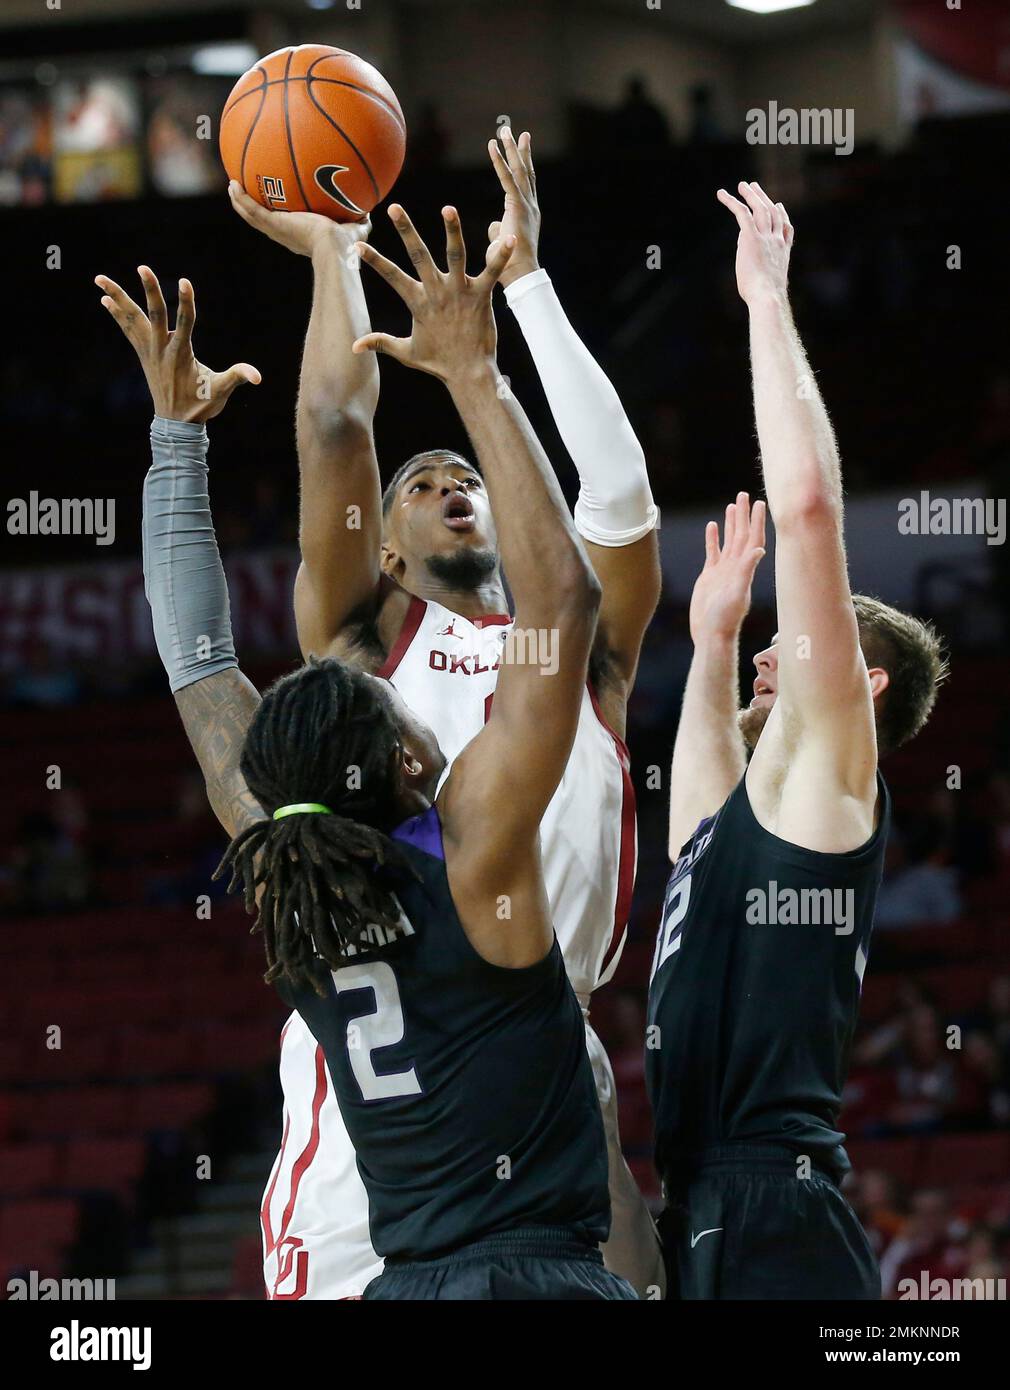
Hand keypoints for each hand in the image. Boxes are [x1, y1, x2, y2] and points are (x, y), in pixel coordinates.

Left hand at [95, 267, 259, 422]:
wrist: (175, 425)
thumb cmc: (201, 406)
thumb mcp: (221, 392)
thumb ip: (237, 377)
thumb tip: (257, 377)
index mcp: (181, 355)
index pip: (185, 323)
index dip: (186, 303)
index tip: (184, 282)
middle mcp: (161, 350)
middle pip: (154, 314)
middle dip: (149, 290)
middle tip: (142, 267)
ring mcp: (149, 352)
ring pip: (132, 319)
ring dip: (117, 297)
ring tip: (99, 278)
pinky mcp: (143, 355)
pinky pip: (128, 330)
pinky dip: (118, 315)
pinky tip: (105, 300)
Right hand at [228, 180, 369, 259]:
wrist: (335, 250)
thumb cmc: (347, 246)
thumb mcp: (356, 228)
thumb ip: (361, 219)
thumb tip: (370, 211)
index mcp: (300, 236)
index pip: (285, 226)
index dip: (278, 217)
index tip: (275, 206)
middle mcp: (285, 235)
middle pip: (263, 220)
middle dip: (254, 207)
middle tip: (245, 192)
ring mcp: (277, 231)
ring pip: (252, 216)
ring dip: (240, 202)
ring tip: (232, 187)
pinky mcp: (273, 225)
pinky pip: (252, 210)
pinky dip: (240, 198)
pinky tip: (233, 184)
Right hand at [352, 204, 514, 382]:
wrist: (469, 374)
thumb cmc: (439, 363)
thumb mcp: (406, 352)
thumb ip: (381, 343)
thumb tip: (355, 347)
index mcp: (419, 303)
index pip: (391, 276)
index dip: (374, 261)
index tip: (358, 245)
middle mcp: (437, 293)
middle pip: (419, 256)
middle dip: (406, 231)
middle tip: (395, 207)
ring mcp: (460, 293)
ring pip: (455, 255)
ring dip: (452, 231)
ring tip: (447, 208)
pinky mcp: (482, 296)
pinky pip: (492, 271)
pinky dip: (501, 255)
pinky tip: (510, 237)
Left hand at [487, 127, 539, 288]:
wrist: (520, 275)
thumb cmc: (509, 265)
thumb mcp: (502, 242)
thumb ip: (499, 230)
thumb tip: (496, 225)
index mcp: (527, 213)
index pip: (524, 183)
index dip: (522, 163)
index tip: (520, 145)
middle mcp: (530, 206)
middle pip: (525, 172)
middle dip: (519, 150)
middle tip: (514, 131)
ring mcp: (526, 205)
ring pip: (518, 170)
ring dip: (511, 149)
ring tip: (504, 130)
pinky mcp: (517, 207)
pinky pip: (507, 178)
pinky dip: (499, 161)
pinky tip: (492, 146)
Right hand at [689, 492, 765, 645]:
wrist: (710, 633)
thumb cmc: (725, 617)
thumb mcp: (737, 592)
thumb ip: (746, 570)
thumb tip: (759, 549)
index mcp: (744, 567)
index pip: (753, 538)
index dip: (757, 521)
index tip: (760, 502)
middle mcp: (736, 566)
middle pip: (742, 534)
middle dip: (744, 515)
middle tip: (744, 495)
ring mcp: (723, 570)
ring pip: (729, 540)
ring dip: (731, 523)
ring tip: (732, 505)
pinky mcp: (710, 575)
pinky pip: (713, 551)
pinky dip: (713, 538)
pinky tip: (713, 526)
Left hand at [716, 182, 792, 305]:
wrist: (767, 297)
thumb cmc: (765, 298)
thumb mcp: (766, 283)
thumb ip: (761, 272)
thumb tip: (750, 267)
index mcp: (783, 252)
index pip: (786, 229)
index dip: (782, 215)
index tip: (779, 205)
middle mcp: (777, 241)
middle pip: (773, 213)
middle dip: (764, 199)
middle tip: (755, 187)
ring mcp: (766, 238)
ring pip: (760, 209)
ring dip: (751, 195)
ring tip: (743, 185)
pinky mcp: (752, 238)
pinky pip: (742, 213)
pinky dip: (732, 202)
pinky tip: (722, 194)